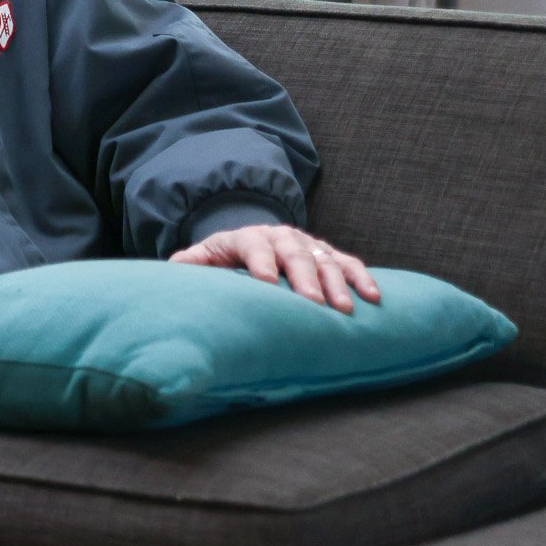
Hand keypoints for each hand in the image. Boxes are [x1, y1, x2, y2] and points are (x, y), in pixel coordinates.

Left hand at [171, 224, 381, 313]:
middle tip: (315, 304)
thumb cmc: (223, 260)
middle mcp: (280, 236)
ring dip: (338, 284)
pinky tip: (373, 297)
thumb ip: (189, 264)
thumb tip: (172, 269)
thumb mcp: (203, 259)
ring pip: (325, 260)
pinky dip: (363, 278)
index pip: (253, 247)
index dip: (260, 263)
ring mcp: (306, 244)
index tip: (267, 283)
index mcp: (246, 237)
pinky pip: (348, 263)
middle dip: (305, 280)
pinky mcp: (327, 253)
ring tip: (347, 309)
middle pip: (294, 255)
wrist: (250, 243)